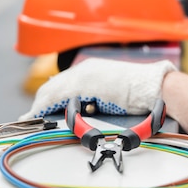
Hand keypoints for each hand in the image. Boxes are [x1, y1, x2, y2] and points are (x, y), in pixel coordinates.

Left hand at [19, 58, 176, 119]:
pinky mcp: (83, 85)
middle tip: (33, 116)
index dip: (51, 96)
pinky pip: (56, 97)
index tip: (44, 107)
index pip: (64, 82)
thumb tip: (91, 109)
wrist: (155, 89)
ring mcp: (83, 76)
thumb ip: (100, 98)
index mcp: (94, 69)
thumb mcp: (117, 92)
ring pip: (51, 90)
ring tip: (32, 118)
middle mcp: (85, 69)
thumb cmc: (144, 93)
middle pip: (54, 85)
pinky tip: (39, 115)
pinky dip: (45, 107)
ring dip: (40, 105)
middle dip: (41, 101)